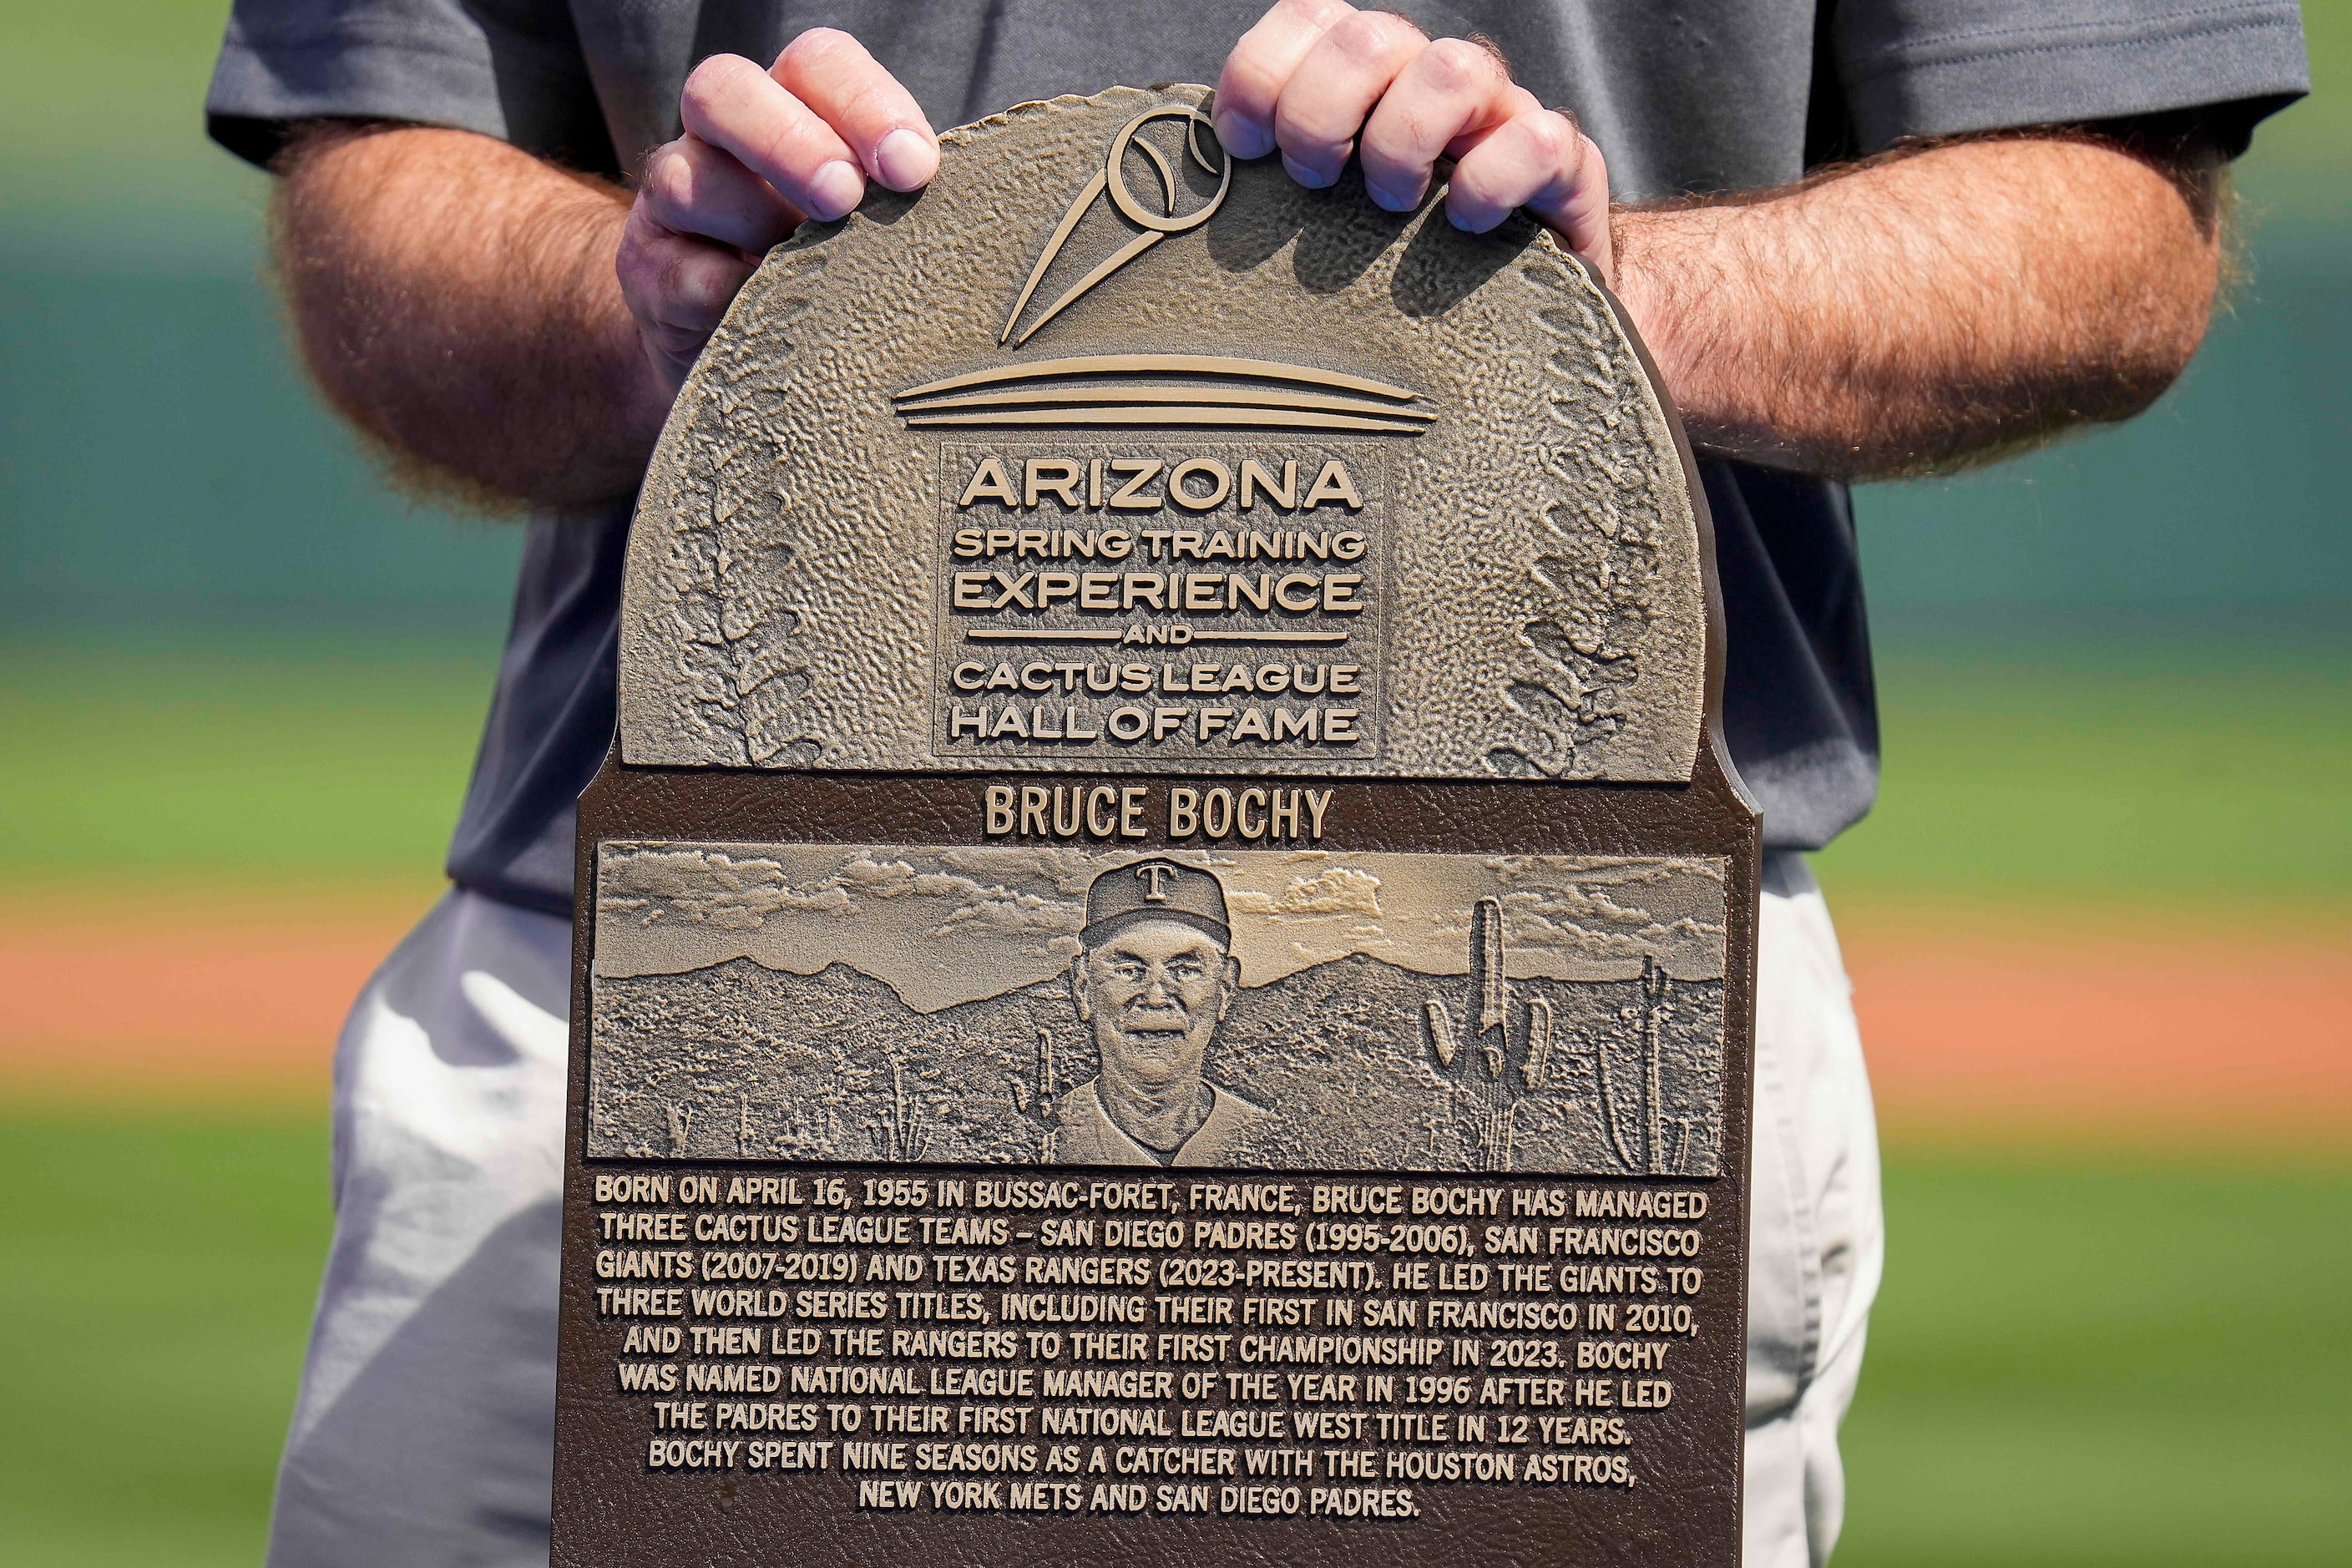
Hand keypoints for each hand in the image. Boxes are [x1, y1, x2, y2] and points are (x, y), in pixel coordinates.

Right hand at [617, 29, 937, 392]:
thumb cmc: (838, 275)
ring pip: (687, 176)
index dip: (863, 103)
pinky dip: (724, 293)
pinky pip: (679, 271)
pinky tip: (762, 315)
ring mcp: (675, 203)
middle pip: (722, 88)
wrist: (747, 357)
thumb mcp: (879, 228)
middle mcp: (723, 139)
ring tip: (804, 266)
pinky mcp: (652, 274)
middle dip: (789, 141)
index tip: (914, 168)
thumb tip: (974, 212)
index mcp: (793, 108)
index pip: (817, 63)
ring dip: (753, 219)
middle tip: (843, 198)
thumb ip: (906, 203)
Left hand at [1214, 0, 1611, 279]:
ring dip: (1402, 141)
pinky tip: (1464, 227)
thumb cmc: (1399, 260)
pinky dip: (1490, 184)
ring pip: (1453, 67)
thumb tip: (1198, 189)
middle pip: (1368, 36)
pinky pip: (1536, 139)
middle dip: (1322, 113)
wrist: (1518, 310)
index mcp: (1364, 75)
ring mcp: (1500, 112)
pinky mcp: (1561, 161)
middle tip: (1316, 180)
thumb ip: (1272, 182)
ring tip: (1390, 203)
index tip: (1244, 146)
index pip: (1305, 18)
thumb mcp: (1323, 215)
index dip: (1259, 73)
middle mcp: (1430, 76)